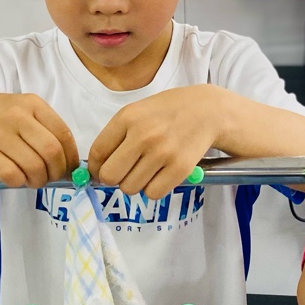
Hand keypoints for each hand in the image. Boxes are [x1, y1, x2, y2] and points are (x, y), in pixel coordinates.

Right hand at [0, 93, 78, 188]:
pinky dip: (19, 182)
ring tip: (34, 179)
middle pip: (51, 152)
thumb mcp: (23, 109)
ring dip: (38, 180)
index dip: (71, 158)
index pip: (64, 134)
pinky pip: (11, 175)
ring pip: (33, 167)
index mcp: (33, 104)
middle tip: (51, 178)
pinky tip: (17, 178)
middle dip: (57, 172)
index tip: (70, 170)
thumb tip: (69, 162)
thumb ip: (46, 129)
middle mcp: (17, 117)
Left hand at [88, 85, 224, 197]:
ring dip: (136, 183)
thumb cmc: (167, 112)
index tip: (102, 171)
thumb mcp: (138, 112)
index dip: (96, 168)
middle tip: (125, 172)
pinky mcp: (180, 168)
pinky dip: (154, 188)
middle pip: (110, 176)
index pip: (97, 154)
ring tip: (148, 169)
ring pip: (130, 188)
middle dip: (114, 178)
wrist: (208, 110)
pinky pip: (153, 193)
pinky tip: (161, 174)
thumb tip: (97, 170)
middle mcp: (143, 135)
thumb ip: (116, 136)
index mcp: (127, 117)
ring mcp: (163, 153)